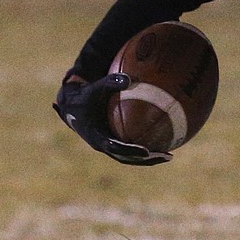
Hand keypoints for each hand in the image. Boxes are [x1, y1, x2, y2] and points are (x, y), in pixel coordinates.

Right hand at [53, 73, 171, 165]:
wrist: (71, 106)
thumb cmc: (84, 97)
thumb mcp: (94, 89)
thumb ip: (110, 83)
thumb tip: (128, 78)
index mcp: (96, 136)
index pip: (115, 148)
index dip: (130, 151)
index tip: (146, 151)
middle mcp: (102, 145)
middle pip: (127, 158)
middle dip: (146, 160)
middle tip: (165, 156)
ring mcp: (107, 146)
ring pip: (130, 158)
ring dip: (148, 159)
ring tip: (168, 156)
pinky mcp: (111, 143)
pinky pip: (130, 150)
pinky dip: (144, 151)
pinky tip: (161, 145)